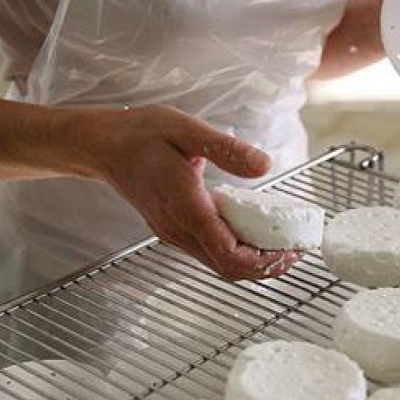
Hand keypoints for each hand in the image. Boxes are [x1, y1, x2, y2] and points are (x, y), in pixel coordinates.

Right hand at [76, 105, 299, 280]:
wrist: (103, 146)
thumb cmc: (141, 135)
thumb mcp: (187, 130)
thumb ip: (227, 149)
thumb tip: (264, 166)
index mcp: (186, 209)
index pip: (229, 255)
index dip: (264, 261)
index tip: (290, 250)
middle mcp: (180, 230)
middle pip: (228, 269)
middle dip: (265, 267)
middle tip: (295, 252)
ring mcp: (175, 234)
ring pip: (219, 265)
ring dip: (253, 263)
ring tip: (282, 246)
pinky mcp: (175, 231)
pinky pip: (211, 253)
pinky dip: (237, 253)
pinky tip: (254, 235)